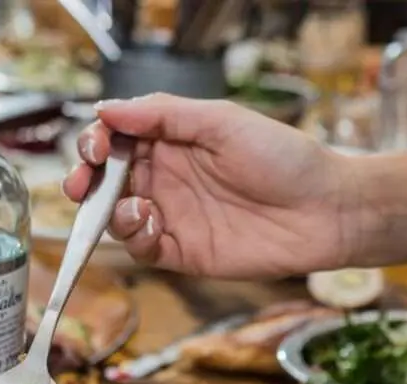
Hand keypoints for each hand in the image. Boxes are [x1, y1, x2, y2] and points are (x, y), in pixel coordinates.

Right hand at [62, 94, 357, 278]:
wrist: (324, 210)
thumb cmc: (283, 157)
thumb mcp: (222, 121)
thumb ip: (163, 114)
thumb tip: (106, 108)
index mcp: (174, 142)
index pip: (118, 139)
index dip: (97, 141)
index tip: (97, 145)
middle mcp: (168, 178)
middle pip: (108, 181)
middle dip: (86, 180)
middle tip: (83, 183)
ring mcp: (175, 216)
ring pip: (117, 216)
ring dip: (107, 210)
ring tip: (130, 204)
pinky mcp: (184, 252)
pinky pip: (143, 248)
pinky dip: (134, 237)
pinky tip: (149, 221)